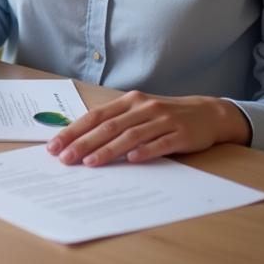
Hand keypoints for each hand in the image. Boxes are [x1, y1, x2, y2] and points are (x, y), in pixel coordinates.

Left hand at [45, 90, 251, 166]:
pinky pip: (159, 144)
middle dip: (83, 142)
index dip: (74, 130)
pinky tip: (131, 160)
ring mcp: (162, 120)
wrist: (208, 113)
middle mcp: (142, 108)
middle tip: (65, 158)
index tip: (55, 146)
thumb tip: (82, 140)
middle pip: (108, 126)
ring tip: (89, 163)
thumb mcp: (139, 113)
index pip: (95, 116)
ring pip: (129, 135)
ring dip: (108, 150)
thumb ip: (116, 123)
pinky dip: (144, 151)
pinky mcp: (181, 134)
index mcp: (128, 101)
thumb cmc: (165, 116)